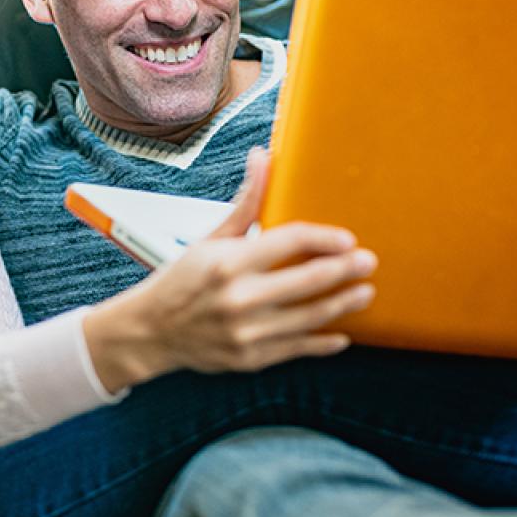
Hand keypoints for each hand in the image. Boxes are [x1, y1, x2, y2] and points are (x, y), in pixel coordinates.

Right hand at [84, 149, 377, 391]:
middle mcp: (239, 298)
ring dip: (343, 304)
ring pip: (310, 318)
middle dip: (344, 270)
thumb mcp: (209, 238)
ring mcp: (246, 332)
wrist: (148, 331)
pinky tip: (342, 334)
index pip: (288, 241)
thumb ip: (246, 202)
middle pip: (307, 280)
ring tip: (364, 292)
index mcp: (228, 262)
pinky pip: (297, 349)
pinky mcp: (250, 358)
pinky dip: (323, 342)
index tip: (346, 238)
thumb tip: (264, 157)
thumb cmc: (181, 280)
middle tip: (368, 262)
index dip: (323, 238)